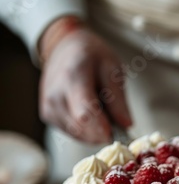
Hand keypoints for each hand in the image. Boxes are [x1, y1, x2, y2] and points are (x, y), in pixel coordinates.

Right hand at [39, 18, 131, 143]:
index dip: (103, 129)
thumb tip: (127, 125)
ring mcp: (48, 106)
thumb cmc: (92, 57)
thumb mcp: (112, 68)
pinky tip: (89, 114)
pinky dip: (86, 130)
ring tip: (101, 111)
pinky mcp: (47, 115)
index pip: (85, 113)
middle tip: (116, 123)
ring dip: (95, 132)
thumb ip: (118, 98)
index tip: (117, 135)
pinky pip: (72, 133)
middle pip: (82, 127)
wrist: (64, 48)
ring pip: (78, 134)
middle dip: (103, 132)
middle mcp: (55, 94)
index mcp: (73, 77)